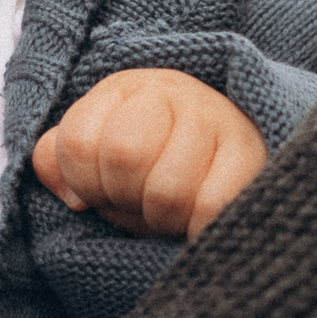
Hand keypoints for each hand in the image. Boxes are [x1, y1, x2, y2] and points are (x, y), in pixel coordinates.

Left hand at [31, 68, 268, 239]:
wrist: (241, 145)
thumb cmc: (159, 162)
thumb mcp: (104, 156)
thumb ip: (65, 162)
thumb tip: (69, 195)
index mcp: (123, 89)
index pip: (77, 141)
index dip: (83, 183)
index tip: (100, 192)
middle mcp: (170, 91)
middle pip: (124, 156)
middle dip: (124, 199)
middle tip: (140, 204)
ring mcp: (215, 117)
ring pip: (167, 190)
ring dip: (162, 219)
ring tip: (170, 214)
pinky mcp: (252, 152)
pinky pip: (211, 207)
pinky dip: (196, 228)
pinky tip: (197, 223)